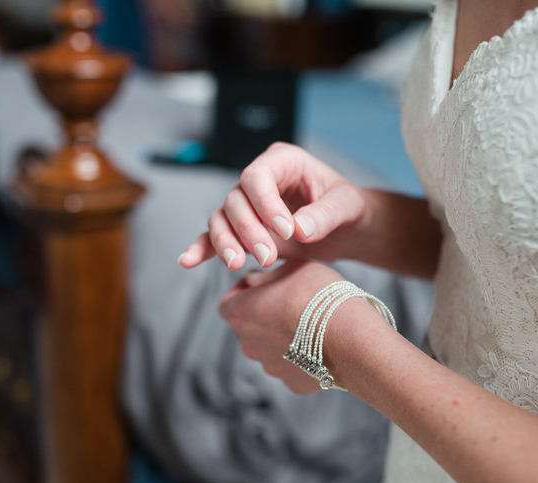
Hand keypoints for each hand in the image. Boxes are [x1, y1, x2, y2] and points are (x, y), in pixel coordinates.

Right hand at [179, 142, 370, 271]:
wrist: (347, 230)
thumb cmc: (348, 209)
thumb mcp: (347, 207)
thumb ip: (325, 215)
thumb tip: (299, 229)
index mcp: (282, 162)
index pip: (257, 176)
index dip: (264, 204)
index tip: (286, 231)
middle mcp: (259, 181)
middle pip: (235, 200)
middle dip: (247, 230)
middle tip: (267, 257)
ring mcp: (247, 206)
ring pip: (221, 219)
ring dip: (225, 243)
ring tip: (237, 265)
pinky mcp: (243, 230)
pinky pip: (215, 237)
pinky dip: (203, 249)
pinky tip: (189, 261)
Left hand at [219, 259, 349, 393]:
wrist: (347, 336)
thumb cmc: (317, 295)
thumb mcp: (290, 268)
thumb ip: (266, 276)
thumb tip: (255, 280)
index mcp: (238, 314)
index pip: (230, 300)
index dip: (245, 289)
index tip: (263, 281)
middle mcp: (248, 344)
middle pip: (251, 326)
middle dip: (266, 313)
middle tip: (292, 300)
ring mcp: (269, 367)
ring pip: (272, 347)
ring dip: (285, 336)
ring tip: (311, 322)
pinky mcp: (292, 382)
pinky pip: (293, 365)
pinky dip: (303, 355)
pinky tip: (321, 343)